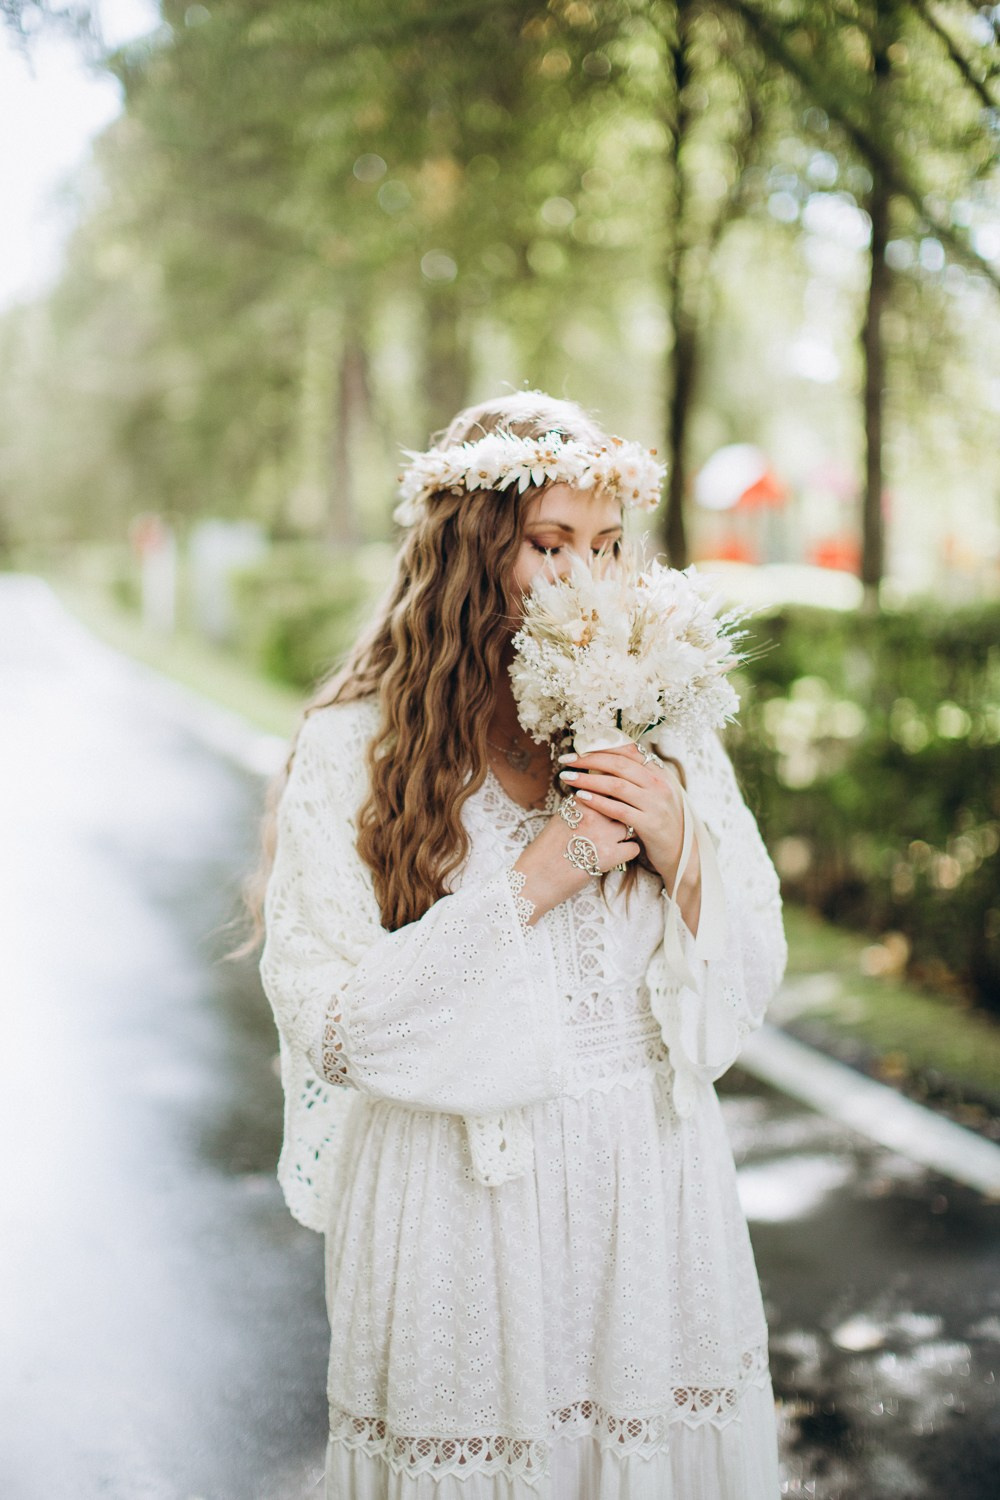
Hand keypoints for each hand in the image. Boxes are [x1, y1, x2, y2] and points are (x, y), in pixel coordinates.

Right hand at [512, 794, 639, 923]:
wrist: (534, 878)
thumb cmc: (545, 851)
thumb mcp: (560, 819)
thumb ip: (581, 808)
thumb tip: (600, 801)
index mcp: (578, 801)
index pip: (608, 789)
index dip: (612, 800)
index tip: (610, 808)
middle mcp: (591, 812)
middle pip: (621, 806)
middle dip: (620, 817)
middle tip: (612, 829)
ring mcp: (601, 833)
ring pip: (630, 827)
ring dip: (624, 836)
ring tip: (612, 844)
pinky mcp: (608, 855)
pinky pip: (633, 848)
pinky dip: (627, 854)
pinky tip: (615, 858)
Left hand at [557, 744, 700, 921]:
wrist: (681, 852)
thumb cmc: (660, 822)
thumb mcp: (654, 795)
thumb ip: (636, 778)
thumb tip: (606, 761)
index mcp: (660, 773)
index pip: (629, 751)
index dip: (602, 747)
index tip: (579, 748)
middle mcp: (660, 785)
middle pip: (619, 764)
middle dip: (589, 759)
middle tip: (566, 760)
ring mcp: (656, 804)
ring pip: (616, 785)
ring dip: (588, 779)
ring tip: (567, 778)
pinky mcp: (650, 824)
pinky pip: (618, 809)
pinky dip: (598, 802)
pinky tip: (581, 798)